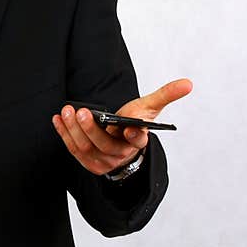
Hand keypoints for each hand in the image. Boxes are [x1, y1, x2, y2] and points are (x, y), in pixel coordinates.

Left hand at [52, 78, 192, 175]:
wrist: (121, 142)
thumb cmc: (134, 121)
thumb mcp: (149, 108)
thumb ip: (166, 95)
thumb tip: (188, 83)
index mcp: (138, 141)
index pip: (138, 140)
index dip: (135, 135)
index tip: (130, 127)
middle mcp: (121, 154)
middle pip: (105, 145)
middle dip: (91, 129)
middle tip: (81, 111)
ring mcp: (104, 161)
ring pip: (87, 149)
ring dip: (74, 130)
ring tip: (67, 111)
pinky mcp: (89, 162)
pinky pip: (74, 150)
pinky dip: (64, 135)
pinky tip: (58, 119)